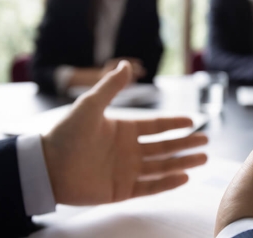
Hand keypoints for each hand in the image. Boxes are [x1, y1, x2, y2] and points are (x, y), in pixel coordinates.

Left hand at [42, 61, 207, 204]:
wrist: (47, 167)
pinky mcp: (122, 189)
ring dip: (183, 162)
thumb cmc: (66, 134)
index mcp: (124, 129)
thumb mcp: (90, 105)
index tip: (192, 121)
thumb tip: (126, 63)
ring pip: (162, 166)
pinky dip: (167, 183)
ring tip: (203, 159)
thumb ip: (110, 87)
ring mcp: (127, 170)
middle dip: (186, 144)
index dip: (174, 123)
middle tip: (206, 141)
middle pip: (165, 147)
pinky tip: (184, 177)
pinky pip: (150, 187)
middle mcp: (129, 150)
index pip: (156, 126)